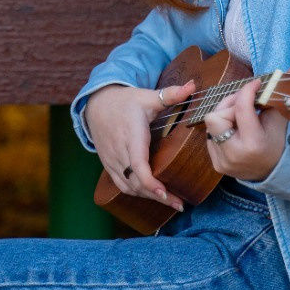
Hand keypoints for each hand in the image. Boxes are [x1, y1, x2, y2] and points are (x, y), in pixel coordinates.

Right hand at [85, 81, 194, 210]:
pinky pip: (122, 185)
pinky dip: (137, 193)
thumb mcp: (148, 96)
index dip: (150, 182)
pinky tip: (152, 196)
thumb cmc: (126, 101)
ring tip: (171, 202)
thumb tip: (193, 85)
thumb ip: (171, 93)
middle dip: (158, 196)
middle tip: (180, 203)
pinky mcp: (109, 165)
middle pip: (136, 181)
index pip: (138, 164)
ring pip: (129, 187)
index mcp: (131, 135)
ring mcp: (112, 160)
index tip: (165, 193)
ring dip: (149, 197)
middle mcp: (120, 151)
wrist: (97, 104)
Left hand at [204, 78, 286, 181]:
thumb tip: (274, 77)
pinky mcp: (216, 163)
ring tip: (239, 116)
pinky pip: (210, 136)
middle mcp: (233, 154)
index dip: (246, 91)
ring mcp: (222, 161)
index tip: (254, 83)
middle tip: (243, 100)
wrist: (272, 172)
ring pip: (211, 125)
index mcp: (253, 144)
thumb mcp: (277, 121)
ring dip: (224, 115)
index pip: (241, 109)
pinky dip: (221, 129)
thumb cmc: (277, 144)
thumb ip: (269, 99)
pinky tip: (234, 130)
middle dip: (229, 104)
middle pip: (216, 117)